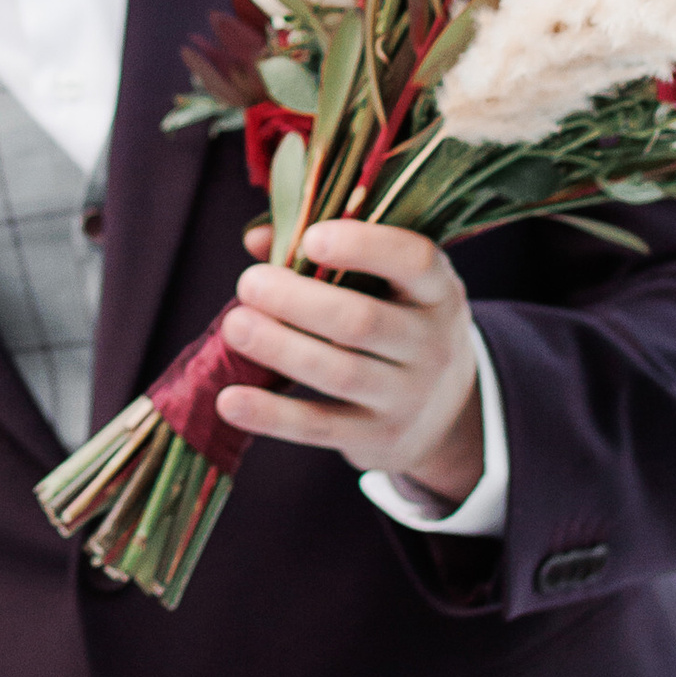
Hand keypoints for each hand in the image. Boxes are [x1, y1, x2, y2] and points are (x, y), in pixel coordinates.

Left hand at [220, 218, 483, 502]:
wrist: (446, 411)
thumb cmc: (396, 319)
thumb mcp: (386, 282)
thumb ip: (324, 251)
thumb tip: (257, 239)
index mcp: (437, 291)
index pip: (414, 261)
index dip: (364, 246)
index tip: (310, 238)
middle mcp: (432, 344)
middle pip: (362, 321)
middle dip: (298, 302)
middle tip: (248, 284)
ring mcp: (409, 397)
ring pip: (340, 374)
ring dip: (279, 349)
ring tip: (233, 326)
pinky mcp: (380, 438)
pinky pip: (320, 426)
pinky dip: (272, 415)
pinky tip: (229, 400)